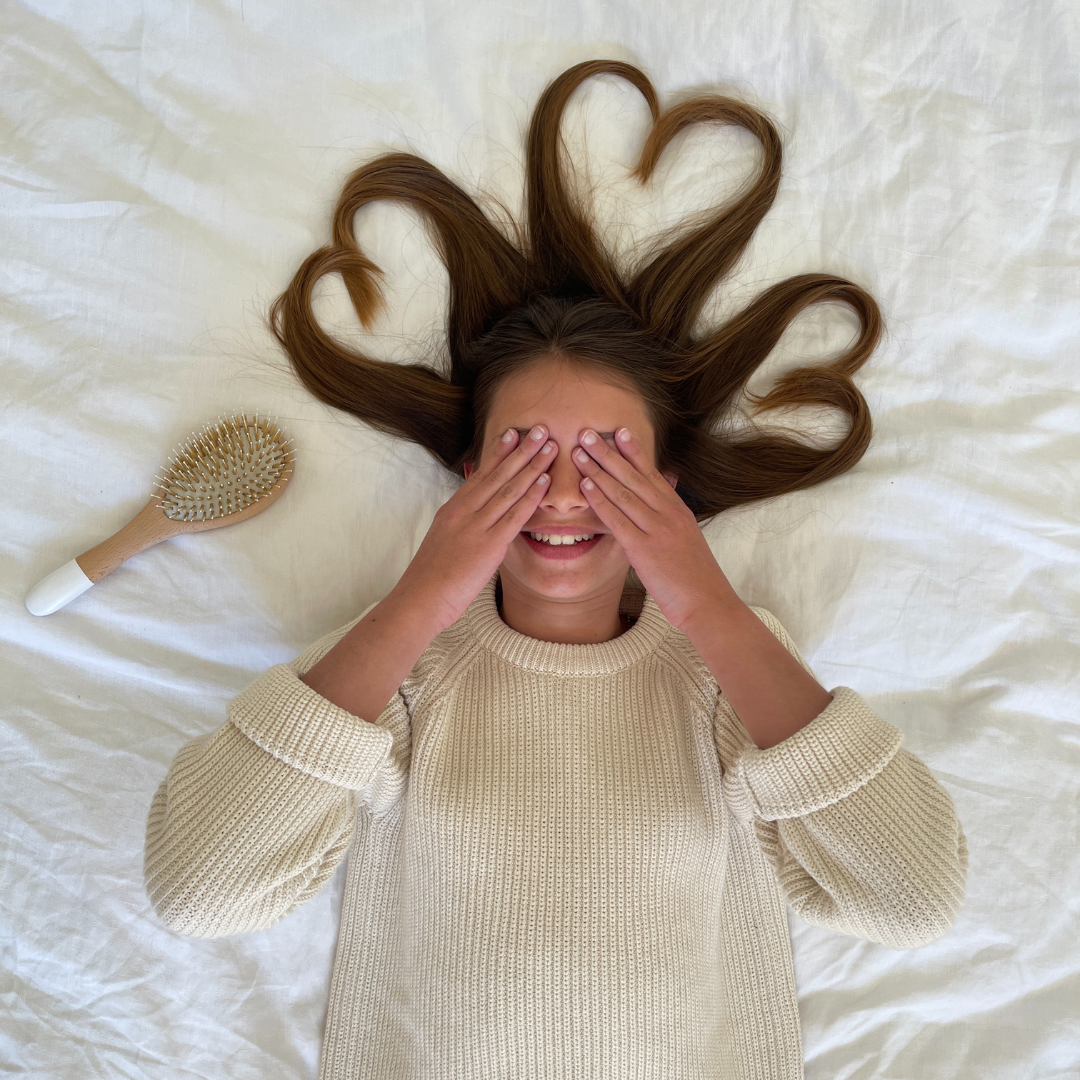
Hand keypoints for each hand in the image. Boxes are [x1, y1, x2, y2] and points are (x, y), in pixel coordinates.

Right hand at [392, 425, 556, 631]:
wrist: (420, 598)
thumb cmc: (431, 576)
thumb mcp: (443, 540)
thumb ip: (460, 523)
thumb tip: (475, 513)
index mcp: (453, 509)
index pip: (481, 474)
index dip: (499, 452)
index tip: (513, 433)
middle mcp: (465, 511)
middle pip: (498, 474)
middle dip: (522, 450)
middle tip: (541, 429)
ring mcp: (477, 526)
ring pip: (509, 489)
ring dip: (532, 466)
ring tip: (550, 446)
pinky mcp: (489, 545)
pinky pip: (514, 515)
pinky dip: (531, 496)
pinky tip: (545, 482)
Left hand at [571, 426, 735, 629]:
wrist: (707, 603)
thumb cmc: (695, 576)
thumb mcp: (688, 538)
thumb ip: (673, 517)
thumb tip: (666, 497)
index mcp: (678, 510)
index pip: (653, 473)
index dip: (634, 451)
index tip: (619, 431)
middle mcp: (668, 514)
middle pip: (633, 476)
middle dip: (608, 453)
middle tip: (587, 433)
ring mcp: (656, 530)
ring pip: (622, 492)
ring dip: (598, 470)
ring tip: (578, 452)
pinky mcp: (643, 549)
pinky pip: (617, 519)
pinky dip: (600, 500)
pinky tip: (585, 487)